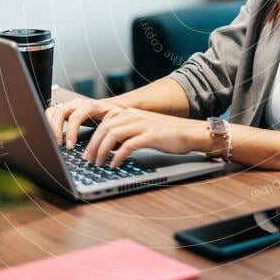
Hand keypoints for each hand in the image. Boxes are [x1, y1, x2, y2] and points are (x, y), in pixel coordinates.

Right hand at [45, 97, 118, 148]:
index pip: (75, 117)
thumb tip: (99, 138)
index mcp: (89, 105)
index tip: (70, 146)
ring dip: (50, 126)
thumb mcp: (115, 118)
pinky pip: (51, 113)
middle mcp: (77, 103)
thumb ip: (108, 125)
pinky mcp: (65, 110)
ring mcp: (69, 105)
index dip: (71, 132)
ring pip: (52, 111)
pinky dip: (48, 123)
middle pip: (60, 112)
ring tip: (54, 141)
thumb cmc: (113, 113)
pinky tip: (52, 135)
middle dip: (56, 130)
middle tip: (58, 145)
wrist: (111, 106)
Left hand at [81, 108, 212, 168]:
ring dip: (102, 151)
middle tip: (88, 160)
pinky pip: (127, 145)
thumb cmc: (169, 134)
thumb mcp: (145, 130)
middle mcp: (134, 116)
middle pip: (104, 129)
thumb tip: (111, 148)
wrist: (191, 132)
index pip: (104, 124)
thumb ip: (129, 134)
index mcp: (131, 114)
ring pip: (112, 136)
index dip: (92, 139)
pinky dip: (117, 156)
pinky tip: (114, 165)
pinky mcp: (150, 135)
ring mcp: (142, 125)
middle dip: (93, 146)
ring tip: (98, 164)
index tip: (87, 152)